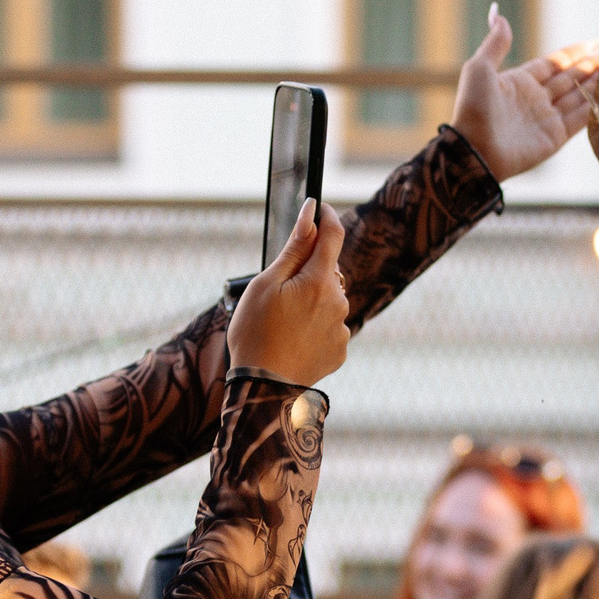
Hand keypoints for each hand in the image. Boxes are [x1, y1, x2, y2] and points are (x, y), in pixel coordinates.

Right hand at [229, 201, 349, 388]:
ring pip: (328, 300)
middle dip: (308, 271)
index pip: (333, 234)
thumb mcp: (267, 284)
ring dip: (310, 301)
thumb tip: (311, 215)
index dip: (326, 216)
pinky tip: (292, 340)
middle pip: (327, 271)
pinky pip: (329, 326)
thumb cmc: (256, 333)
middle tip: (277, 293)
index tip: (318, 209)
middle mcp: (339, 301)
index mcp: (320, 280)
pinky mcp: (340, 350)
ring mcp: (342, 328)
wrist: (264, 389)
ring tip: (281, 324)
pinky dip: (314, 326)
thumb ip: (294, 248)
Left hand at [450, 5, 598, 180]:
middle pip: (571, 78)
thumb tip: (499, 14)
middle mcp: (536, 99)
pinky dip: (596, 106)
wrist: (474, 151)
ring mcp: (546, 118)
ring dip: (598, 83)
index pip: (555, 63)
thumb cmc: (472, 109)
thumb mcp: (480, 69)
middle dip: (592, 65)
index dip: (576, 52)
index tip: (596, 42)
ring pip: (579, 96)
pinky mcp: (555, 137)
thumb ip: (495, 44)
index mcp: (520, 81)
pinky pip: (581, 118)